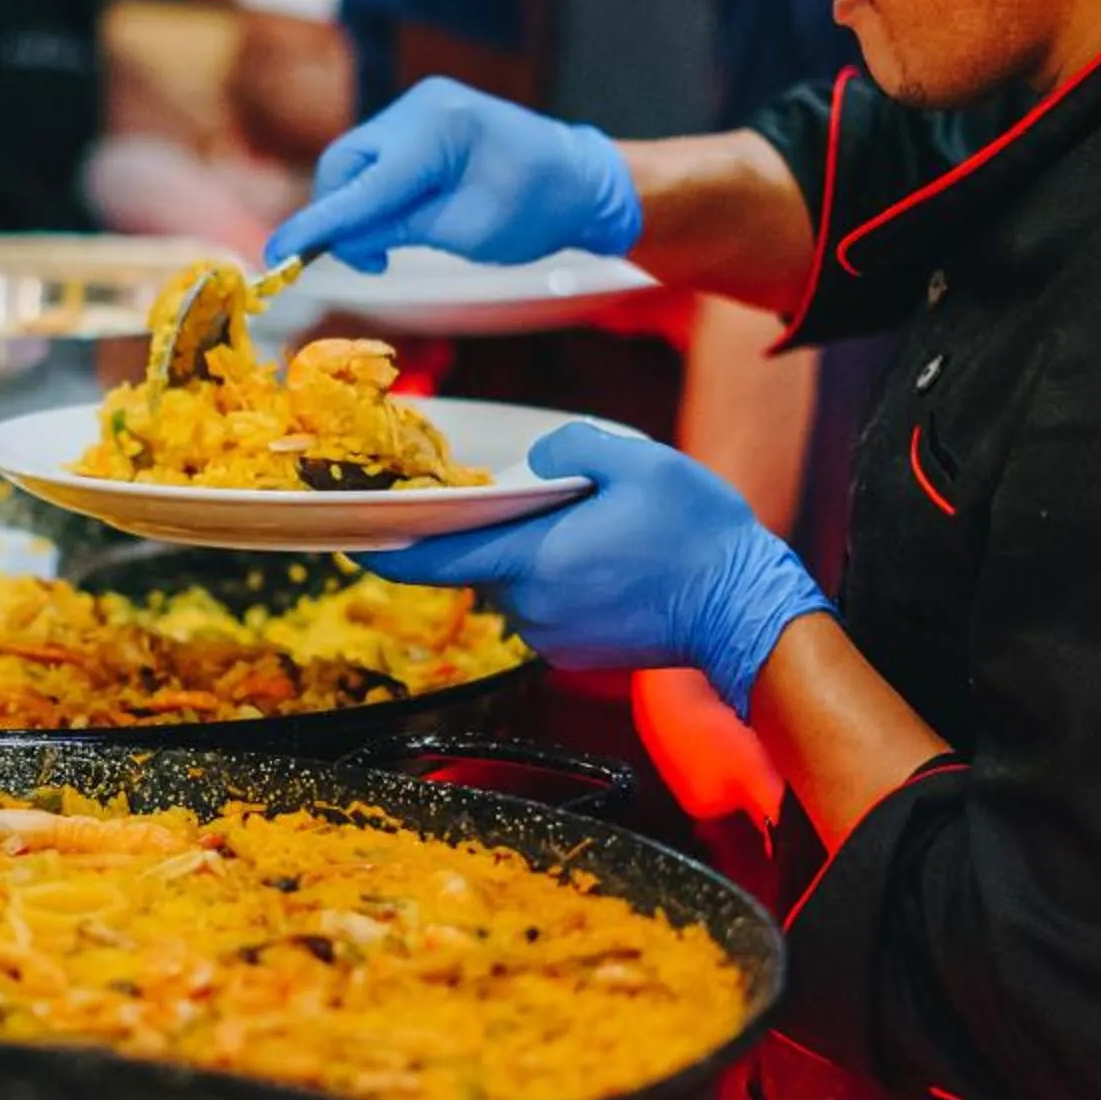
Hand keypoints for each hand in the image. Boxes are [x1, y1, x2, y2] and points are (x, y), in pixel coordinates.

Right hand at [265, 79, 640, 272]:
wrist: (583, 178)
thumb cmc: (540, 207)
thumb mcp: (470, 232)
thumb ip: (402, 229)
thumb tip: (343, 238)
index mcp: (439, 132)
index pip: (363, 185)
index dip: (319, 224)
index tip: (277, 255)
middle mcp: (421, 108)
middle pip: (346, 166)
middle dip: (343, 216)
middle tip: (374, 262)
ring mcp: (419, 109)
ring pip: (357, 164)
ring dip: (361, 207)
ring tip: (395, 245)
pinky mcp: (420, 122)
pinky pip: (378, 160)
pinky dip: (377, 194)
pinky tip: (402, 219)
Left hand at [368, 419, 831, 716]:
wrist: (745, 610)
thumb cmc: (696, 534)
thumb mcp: (636, 460)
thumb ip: (570, 446)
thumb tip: (537, 459)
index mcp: (536, 560)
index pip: (438, 560)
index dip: (392, 548)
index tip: (355, 538)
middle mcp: (533, 607)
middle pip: (480, 565)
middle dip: (492, 533)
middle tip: (538, 501)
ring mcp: (554, 636)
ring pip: (513, 586)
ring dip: (530, 557)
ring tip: (588, 529)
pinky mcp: (575, 653)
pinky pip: (543, 607)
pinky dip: (556, 582)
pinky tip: (602, 561)